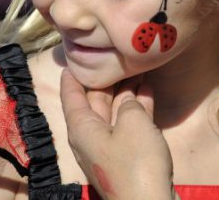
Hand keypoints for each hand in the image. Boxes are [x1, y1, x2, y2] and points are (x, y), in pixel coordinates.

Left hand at [60, 69, 178, 199]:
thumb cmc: (136, 161)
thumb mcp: (133, 122)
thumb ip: (129, 104)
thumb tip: (129, 100)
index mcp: (81, 127)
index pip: (71, 95)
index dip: (72, 75)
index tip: (73, 57)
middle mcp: (91, 135)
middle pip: (95, 100)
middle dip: (106, 78)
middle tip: (115, 56)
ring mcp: (110, 147)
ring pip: (115, 111)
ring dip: (126, 91)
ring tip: (137, 68)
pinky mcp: (128, 155)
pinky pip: (129, 124)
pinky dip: (138, 107)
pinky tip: (148, 89)